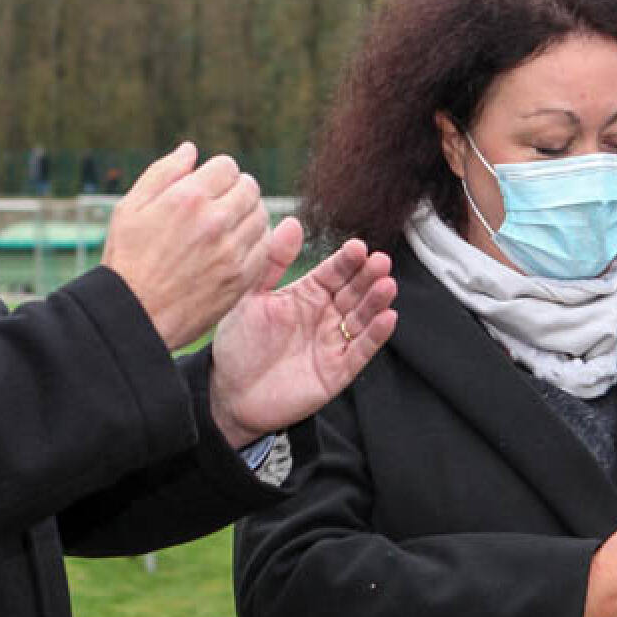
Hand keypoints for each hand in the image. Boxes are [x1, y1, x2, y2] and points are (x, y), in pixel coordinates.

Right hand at [101, 143, 270, 350]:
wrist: (134, 315)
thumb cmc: (127, 259)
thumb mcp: (130, 207)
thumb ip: (163, 172)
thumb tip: (191, 150)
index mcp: (188, 198)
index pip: (228, 167)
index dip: (220, 173)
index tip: (211, 185)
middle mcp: (215, 221)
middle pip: (250, 189)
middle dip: (238, 190)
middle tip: (223, 202)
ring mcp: (232, 251)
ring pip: (262, 217)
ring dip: (249, 215)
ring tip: (229, 225)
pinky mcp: (242, 277)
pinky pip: (265, 248)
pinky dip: (256, 242)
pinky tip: (237, 246)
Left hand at [207, 219, 397, 447]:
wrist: (229, 394)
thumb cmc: (239, 345)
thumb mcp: (250, 298)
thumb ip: (272, 263)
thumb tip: (291, 222)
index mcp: (307, 295)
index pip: (334, 272)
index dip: (346, 260)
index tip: (358, 247)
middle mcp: (325, 316)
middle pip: (354, 292)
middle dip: (368, 277)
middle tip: (380, 261)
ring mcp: (333, 343)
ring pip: (362, 319)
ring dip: (376, 302)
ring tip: (386, 286)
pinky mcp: (338, 371)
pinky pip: (361, 351)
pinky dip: (375, 335)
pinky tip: (387, 318)